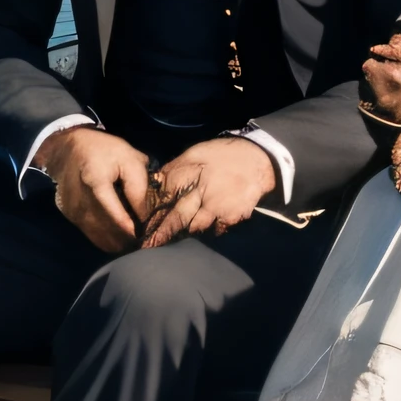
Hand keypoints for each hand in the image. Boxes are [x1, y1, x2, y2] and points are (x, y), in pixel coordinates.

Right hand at [47, 127, 156, 254]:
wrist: (67, 148)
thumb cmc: (104, 150)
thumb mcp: (129, 159)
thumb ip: (138, 187)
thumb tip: (144, 217)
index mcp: (96, 181)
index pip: (116, 216)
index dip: (132, 230)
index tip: (146, 235)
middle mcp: (81, 201)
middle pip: (109, 232)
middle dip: (128, 239)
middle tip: (143, 237)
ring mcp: (73, 212)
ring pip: (101, 239)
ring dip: (118, 241)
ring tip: (132, 236)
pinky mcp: (70, 217)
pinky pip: (93, 236)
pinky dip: (106, 238)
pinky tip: (117, 233)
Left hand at [139, 137, 279, 245]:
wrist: (258, 160)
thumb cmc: (222, 156)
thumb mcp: (195, 153)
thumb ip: (175, 169)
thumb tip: (154, 182)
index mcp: (189, 172)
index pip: (165, 197)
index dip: (153, 214)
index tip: (143, 227)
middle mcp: (200, 190)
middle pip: (177, 218)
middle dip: (162, 234)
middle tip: (150, 247)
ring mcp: (216, 206)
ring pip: (194, 227)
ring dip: (185, 233)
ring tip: (173, 243)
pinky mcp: (230, 217)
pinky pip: (215, 230)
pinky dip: (209, 231)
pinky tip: (206, 230)